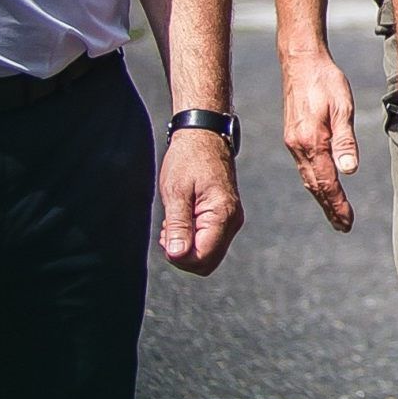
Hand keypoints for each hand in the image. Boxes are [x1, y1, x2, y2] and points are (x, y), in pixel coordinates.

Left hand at [158, 128, 242, 274]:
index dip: (180, 256)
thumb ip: (178, 225)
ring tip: (173, 223)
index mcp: (222, 214)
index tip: (166, 236)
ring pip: (208, 254)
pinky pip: (209, 241)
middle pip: (207, 261)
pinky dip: (192, 238)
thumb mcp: (176, 192)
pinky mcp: (225, 217)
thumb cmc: (189, 160)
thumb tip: (177, 254)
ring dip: (186, 246)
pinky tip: (181, 220)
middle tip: (168, 231)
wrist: (204, 137)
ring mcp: (231, 219)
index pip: (203, 256)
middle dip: (183, 255)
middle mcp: (232, 221)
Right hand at [278, 43, 360, 231]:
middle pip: (315, 185)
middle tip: (343, 226)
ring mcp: (293, 142)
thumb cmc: (326, 82)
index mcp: (311, 142)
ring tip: (336, 213)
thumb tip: (349, 171)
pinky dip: (315, 181)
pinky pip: (304, 167)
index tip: (347, 222)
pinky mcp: (293, 137)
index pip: (326, 182)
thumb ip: (345, 141)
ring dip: (322, 197)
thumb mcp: (342, 108)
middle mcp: (298, 146)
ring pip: (308, 178)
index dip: (337, 204)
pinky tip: (323, 187)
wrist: (301, 62)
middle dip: (330, 207)